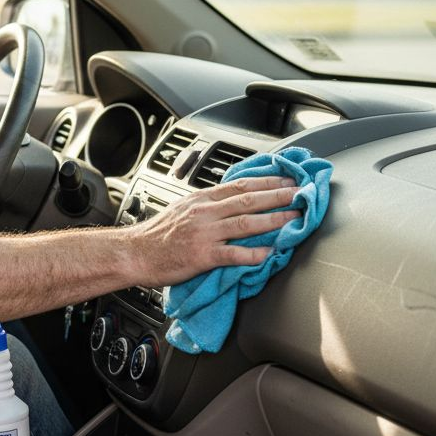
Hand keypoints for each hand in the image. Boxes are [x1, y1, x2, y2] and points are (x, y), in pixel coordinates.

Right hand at [134, 176, 300, 284]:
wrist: (135, 253)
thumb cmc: (157, 235)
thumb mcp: (181, 209)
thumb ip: (207, 204)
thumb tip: (230, 200)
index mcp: (201, 199)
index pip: (240, 185)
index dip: (267, 181)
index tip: (287, 179)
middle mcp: (205, 212)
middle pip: (248, 200)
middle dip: (278, 195)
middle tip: (301, 193)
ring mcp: (204, 234)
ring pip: (246, 223)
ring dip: (274, 220)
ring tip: (295, 218)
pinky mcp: (202, 256)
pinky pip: (234, 254)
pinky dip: (254, 254)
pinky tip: (269, 253)